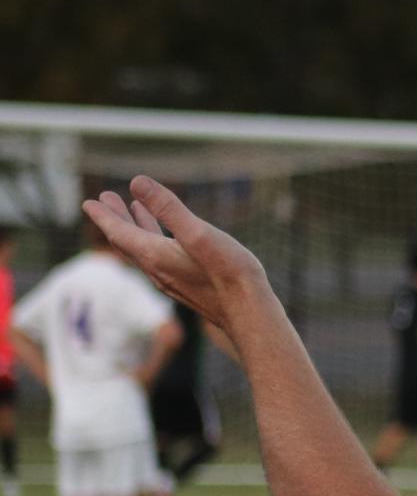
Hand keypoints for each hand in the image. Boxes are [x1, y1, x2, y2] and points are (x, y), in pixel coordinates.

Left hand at [80, 178, 271, 332]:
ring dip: (136, 228)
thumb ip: (168, 208)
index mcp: (155, 255)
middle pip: (127, 241)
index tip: (89, 203)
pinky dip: (154, 240)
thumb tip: (137, 182)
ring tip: (133, 210)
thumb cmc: (229, 273)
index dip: (103, 216)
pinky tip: (167, 238)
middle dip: (115, 219)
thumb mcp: (198, 233)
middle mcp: (157, 270)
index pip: (119, 233)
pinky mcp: (186, 285)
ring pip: (144, 249)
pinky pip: (159, 258)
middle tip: (105, 200)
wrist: (249, 313)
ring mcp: (172, 279)